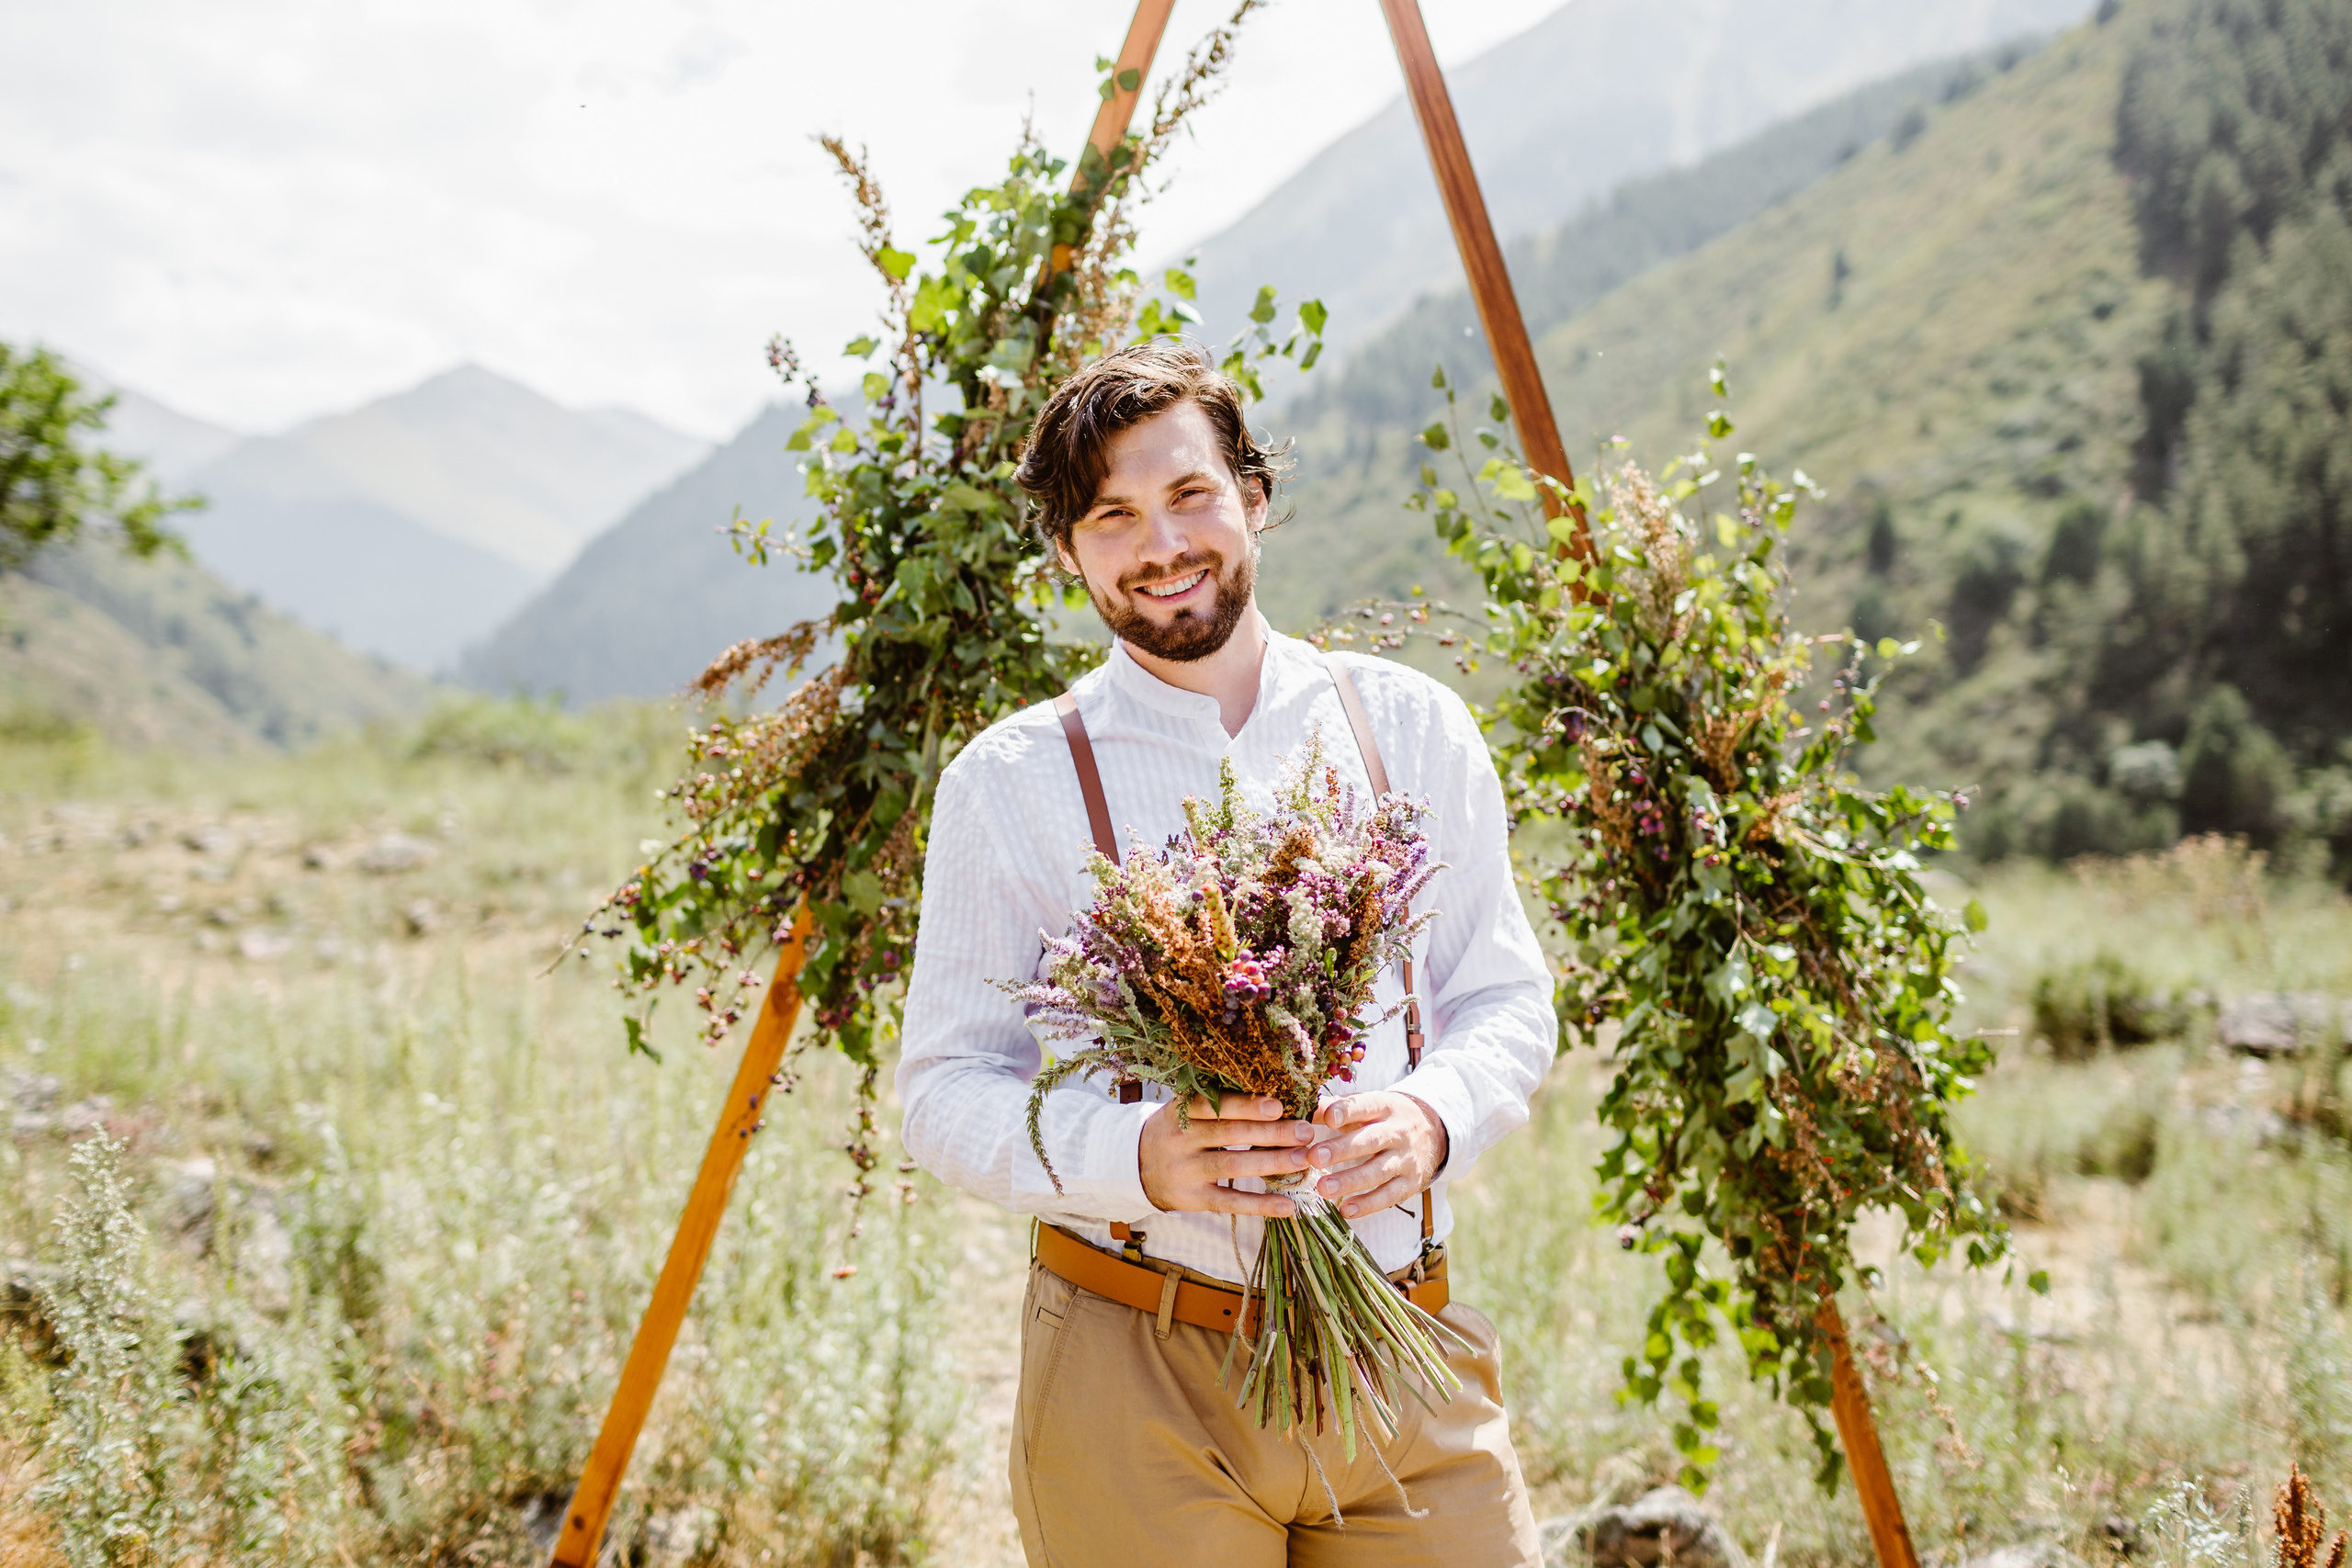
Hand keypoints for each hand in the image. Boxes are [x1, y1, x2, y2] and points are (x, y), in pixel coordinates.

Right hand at [1138, 1094, 1316, 1216]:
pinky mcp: (1193, 1199)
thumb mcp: (1185, 1110)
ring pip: (1233, 1166)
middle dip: (1272, 1133)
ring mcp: (1186, 1171)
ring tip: (1304, 1161)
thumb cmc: (1177, 1130)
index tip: (1278, 1105)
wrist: (1136, 1164)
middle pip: (1231, 1135)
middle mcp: (1181, 1139)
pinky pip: (1230, 1203)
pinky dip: (1260, 1205)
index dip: (1245, 1105)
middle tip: (1306, 1132)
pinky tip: (1288, 1206)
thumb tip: (1275, 1097)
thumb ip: (1217, 1102)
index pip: (1213, 1105)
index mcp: (1181, 1111)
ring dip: (1272, 1164)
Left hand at [1305, 1092, 1448, 1219]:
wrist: (1433, 1132)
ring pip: (1379, 1171)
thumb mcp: (1367, 1106)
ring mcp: (1407, 1158)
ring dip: (1351, 1181)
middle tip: (1314, 1158)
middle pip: (1371, 1140)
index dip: (1347, 1111)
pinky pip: (1390, 1195)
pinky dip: (1368, 1204)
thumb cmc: (1384, 1118)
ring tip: (1323, 1189)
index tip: (1328, 1119)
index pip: (1366, 1106)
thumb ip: (1333, 1107)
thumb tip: (1298, 1110)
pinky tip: (1346, 1209)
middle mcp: (1399, 1131)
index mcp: (1385, 1106)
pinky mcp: (1411, 1182)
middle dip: (1342, 1150)